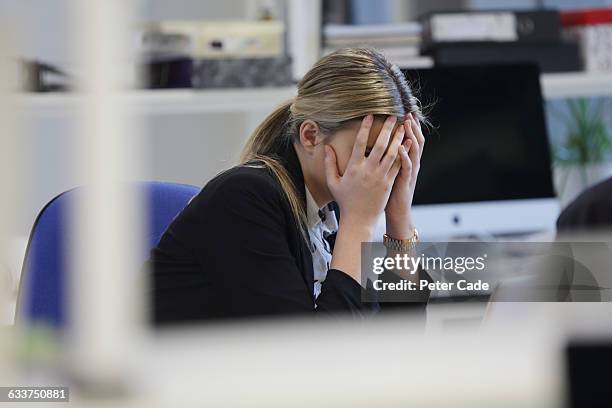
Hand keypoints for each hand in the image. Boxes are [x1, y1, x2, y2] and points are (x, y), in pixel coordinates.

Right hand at [324, 114, 404, 235]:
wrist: (358, 219)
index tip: (369, 116)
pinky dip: (403, 153)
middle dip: (387, 128)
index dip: (365, 128)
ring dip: (398, 138)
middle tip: (392, 116)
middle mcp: (368, 170)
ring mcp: (380, 177)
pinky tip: (408, 143)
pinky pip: (398, 165)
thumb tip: (327, 147)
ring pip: (392, 153)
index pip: (360, 143)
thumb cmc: (345, 200)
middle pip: (380, 145)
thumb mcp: (333, 182)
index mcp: (353, 168)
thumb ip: (329, 163)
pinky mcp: (388, 183)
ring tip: (403, 126)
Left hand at [385, 112, 424, 238]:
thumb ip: (387, 158)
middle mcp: (410, 164)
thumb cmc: (390, 192)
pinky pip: (406, 167)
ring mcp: (409, 172)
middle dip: (412, 127)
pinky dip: (404, 156)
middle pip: (415, 141)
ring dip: (410, 136)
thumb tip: (374, 145)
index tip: (403, 113)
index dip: (408, 127)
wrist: (397, 212)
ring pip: (413, 151)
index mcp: (405, 161)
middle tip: (408, 113)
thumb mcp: (390, 172)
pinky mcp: (404, 181)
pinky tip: (400, 147)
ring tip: (406, 124)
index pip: (409, 139)